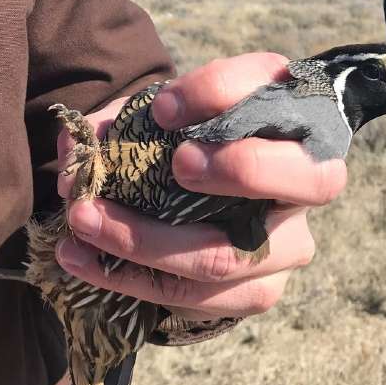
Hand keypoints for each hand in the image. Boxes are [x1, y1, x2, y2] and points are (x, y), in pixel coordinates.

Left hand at [54, 53, 347, 320]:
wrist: (208, 211)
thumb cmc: (186, 143)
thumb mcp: (162, 118)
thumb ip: (123, 121)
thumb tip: (75, 143)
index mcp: (292, 112)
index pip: (275, 88)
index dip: (221, 93)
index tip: (162, 108)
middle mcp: (310, 178)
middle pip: (310, 178)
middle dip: (242, 169)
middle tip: (178, 163)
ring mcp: (290, 243)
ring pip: (224, 255)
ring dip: (142, 240)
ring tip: (82, 219)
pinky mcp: (258, 291)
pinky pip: (193, 296)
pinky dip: (127, 277)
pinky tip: (79, 258)